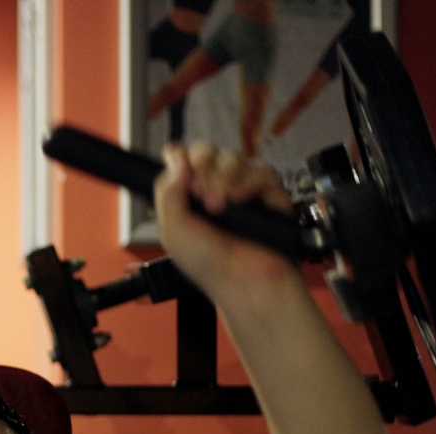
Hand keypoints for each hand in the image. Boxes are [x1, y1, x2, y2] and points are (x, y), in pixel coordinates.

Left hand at [153, 141, 294, 302]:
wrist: (243, 281)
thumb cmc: (208, 265)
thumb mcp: (173, 230)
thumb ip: (167, 192)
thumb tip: (176, 158)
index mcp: (186, 197)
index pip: (180, 158)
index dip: (181, 159)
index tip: (184, 175)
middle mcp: (213, 189)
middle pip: (206, 151)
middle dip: (203, 167)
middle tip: (202, 195)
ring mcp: (241, 189)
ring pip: (232, 157)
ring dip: (224, 178)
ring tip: (222, 206)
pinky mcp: (268, 193)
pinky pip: (261, 170)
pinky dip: (250, 181)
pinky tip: (243, 200)